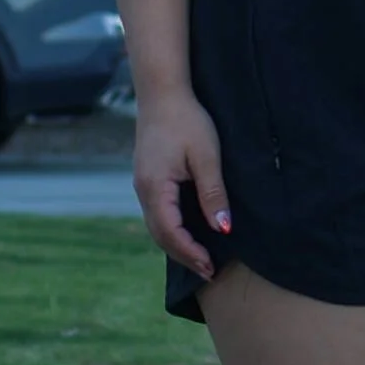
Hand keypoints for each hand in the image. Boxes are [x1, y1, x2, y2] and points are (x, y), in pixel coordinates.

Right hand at [132, 89, 230, 275]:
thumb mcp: (207, 156)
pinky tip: (186, 233)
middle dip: (183, 255)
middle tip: (208, 271)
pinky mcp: (147, 178)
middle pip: (160, 235)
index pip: (170, 232)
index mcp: (155, 187)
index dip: (190, 252)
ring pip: (156, 226)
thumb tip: (222, 228)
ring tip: (200, 258)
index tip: (210, 266)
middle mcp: (143, 190)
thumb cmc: (187, 120)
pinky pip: (157, 213)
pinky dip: (171, 229)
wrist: (163, 93)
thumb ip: (213, 194)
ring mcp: (142, 185)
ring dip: (176, 244)